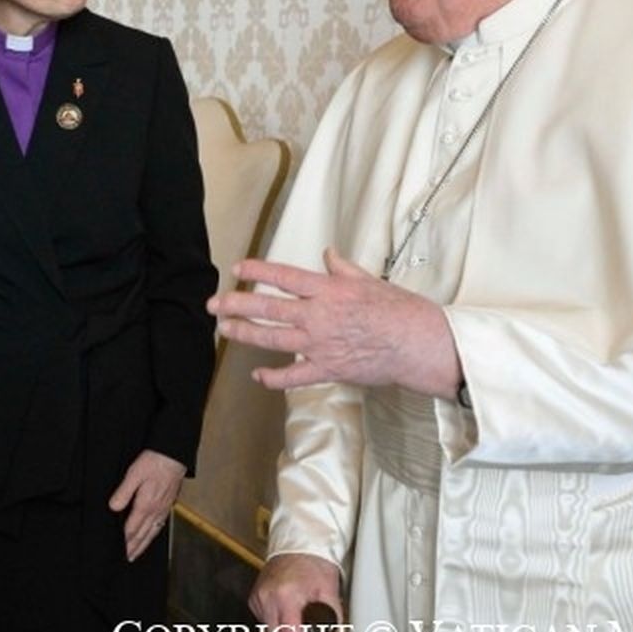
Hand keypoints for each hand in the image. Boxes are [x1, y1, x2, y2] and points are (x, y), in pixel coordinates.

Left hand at [108, 449, 186, 561]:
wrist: (173, 455)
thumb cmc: (154, 462)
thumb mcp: (134, 474)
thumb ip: (123, 492)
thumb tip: (113, 508)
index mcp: (146, 505)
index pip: (132, 528)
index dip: (124, 540)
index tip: (117, 549)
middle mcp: (155, 510)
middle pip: (143, 534)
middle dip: (134, 547)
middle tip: (127, 558)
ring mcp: (163, 508)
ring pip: (152, 532)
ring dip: (144, 544)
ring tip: (137, 553)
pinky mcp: (168, 504)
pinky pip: (161, 525)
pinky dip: (154, 534)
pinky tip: (152, 535)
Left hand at [208, 248, 460, 396]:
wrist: (418, 344)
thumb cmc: (399, 310)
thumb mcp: (369, 280)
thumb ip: (342, 268)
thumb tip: (327, 254)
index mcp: (328, 290)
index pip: (284, 276)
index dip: (257, 271)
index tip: (237, 269)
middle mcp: (319, 315)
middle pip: (269, 308)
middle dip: (237, 304)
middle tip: (214, 303)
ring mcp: (321, 344)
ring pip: (274, 339)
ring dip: (245, 334)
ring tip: (224, 329)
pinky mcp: (328, 369)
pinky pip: (294, 376)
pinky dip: (273, 377)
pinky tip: (258, 375)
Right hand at [248, 553, 343, 631]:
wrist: (297, 543)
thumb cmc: (313, 563)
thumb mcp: (329, 590)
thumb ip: (332, 618)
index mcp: (286, 596)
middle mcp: (267, 598)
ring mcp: (258, 597)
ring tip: (300, 622)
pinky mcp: (254, 597)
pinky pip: (265, 622)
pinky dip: (277, 624)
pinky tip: (288, 613)